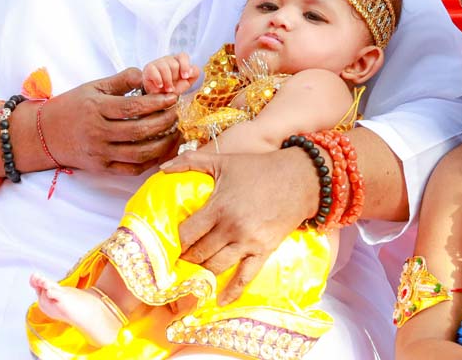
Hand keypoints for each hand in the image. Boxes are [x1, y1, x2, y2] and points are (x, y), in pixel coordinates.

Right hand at [42, 68, 179, 174]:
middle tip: (176, 113)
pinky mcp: (102, 168)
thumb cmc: (71, 107)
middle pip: (140, 130)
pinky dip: (151, 162)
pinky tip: (161, 150)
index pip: (133, 107)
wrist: (45, 135)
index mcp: (96, 108)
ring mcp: (100, 153)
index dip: (157, 102)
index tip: (172, 98)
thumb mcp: (93, 87)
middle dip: (165, 122)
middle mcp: (98, 132)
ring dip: (163, 144)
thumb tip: (146, 74)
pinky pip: (132, 169)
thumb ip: (121, 80)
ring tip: (175, 132)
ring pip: (140, 153)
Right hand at [142, 52, 199, 95]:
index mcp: (179, 61)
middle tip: (173, 87)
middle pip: (174, 64)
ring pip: (165, 67)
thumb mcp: (185, 83)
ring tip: (167, 89)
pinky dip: (158, 80)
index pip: (183, 56)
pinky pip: (154, 71)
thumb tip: (190, 72)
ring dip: (167, 81)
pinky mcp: (149, 68)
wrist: (157, 97)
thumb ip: (193, 75)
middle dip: (175, 78)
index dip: (185, 66)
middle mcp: (168, 60)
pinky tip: (159, 85)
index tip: (185, 77)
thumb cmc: (172, 88)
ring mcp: (158, 63)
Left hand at [160, 148, 317, 304]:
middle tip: (176, 262)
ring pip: (217, 267)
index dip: (175, 242)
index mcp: (219, 207)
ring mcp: (248, 242)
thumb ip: (190, 162)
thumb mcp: (223, 161)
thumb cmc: (259, 169)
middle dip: (185, 260)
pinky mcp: (264, 251)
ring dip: (202, 273)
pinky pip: (245, 276)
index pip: (188, 233)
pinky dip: (232, 291)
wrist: (299, 180)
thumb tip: (163, 168)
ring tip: (191, 274)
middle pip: (199, 253)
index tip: (167, 245)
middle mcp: (232, 228)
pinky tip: (220, 301)